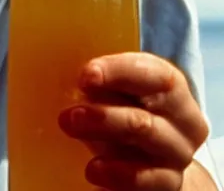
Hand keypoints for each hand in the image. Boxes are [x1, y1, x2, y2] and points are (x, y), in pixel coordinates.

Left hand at [58, 52, 209, 190]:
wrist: (155, 159)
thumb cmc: (129, 110)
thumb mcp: (120, 91)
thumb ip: (103, 81)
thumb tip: (68, 75)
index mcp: (172, 86)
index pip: (152, 73)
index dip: (118, 71)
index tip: (86, 76)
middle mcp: (184, 120)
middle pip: (145, 113)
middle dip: (102, 113)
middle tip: (67, 116)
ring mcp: (178, 155)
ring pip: (145, 140)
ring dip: (104, 135)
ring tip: (72, 132)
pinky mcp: (170, 183)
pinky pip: (144, 181)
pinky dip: (116, 174)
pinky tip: (92, 169)